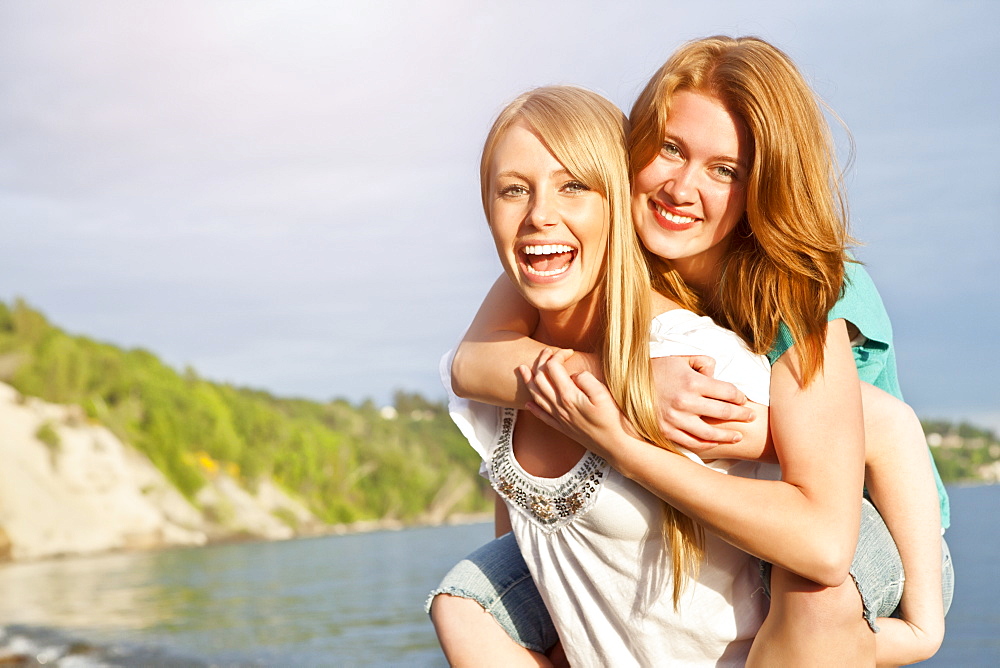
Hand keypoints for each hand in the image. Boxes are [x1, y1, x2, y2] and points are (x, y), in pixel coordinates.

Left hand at [517, 349, 634, 463]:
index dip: (558, 355)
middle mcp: (559, 407)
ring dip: (528, 380)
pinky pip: (541, 416)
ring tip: (522, 369)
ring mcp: (559, 418)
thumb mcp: (603, 394)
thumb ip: (585, 380)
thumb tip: (573, 375)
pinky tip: (528, 402)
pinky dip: (532, 407)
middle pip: (540, 379)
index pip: (553, 368)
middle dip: (540, 361)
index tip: (569, 351)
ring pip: (536, 396)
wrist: (616, 446)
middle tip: (546, 351)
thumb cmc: (613, 420)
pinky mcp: (562, 428)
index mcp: (569, 396)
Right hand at [650, 355, 752, 450]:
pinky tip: (715, 442)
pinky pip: (691, 442)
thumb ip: (702, 362)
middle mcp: (686, 402)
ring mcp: (675, 419)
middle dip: (741, 414)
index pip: (727, 391)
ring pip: (711, 433)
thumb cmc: (655, 368)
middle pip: (724, 412)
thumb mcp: (680, 358)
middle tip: (751, 417)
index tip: (743, 399)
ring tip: (738, 436)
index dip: (739, 396)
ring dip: (728, 435)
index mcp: (692, 382)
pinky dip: (706, 444)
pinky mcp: (666, 431)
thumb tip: (716, 374)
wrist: (625, 383)